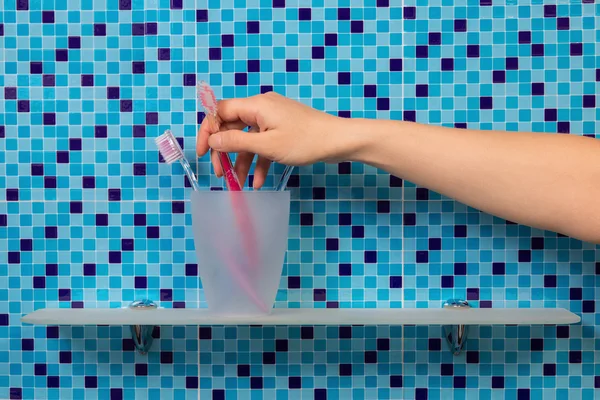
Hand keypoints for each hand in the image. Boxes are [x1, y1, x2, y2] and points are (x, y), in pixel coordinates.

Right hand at [196, 92, 357, 188]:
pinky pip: (263, 145)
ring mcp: (273, 120)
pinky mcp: (282, 131)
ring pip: (247, 139)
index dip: (208, 130)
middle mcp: (262, 109)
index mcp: (256, 105)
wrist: (338, 141)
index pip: (220, 111)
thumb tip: (213, 140)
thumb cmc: (306, 140)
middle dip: (224, 151)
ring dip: (241, 161)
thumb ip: (236, 142)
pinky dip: (259, 161)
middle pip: (232, 127)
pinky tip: (258, 181)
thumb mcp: (267, 145)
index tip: (203, 152)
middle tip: (220, 173)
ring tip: (237, 183)